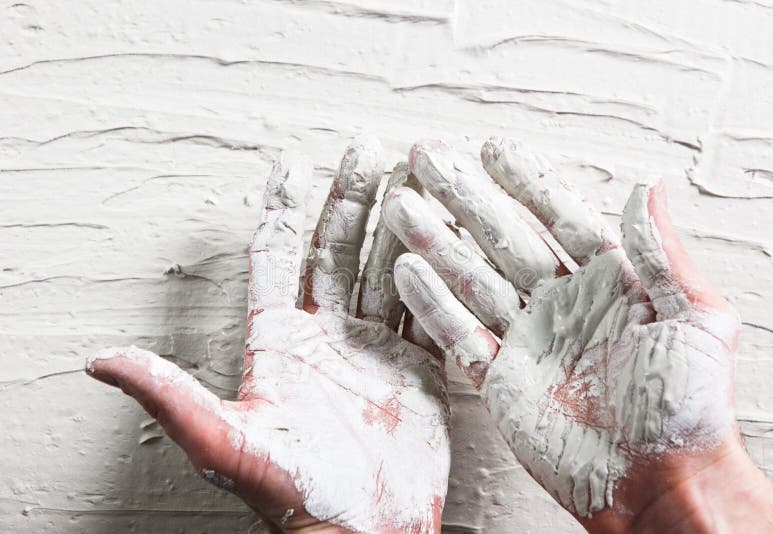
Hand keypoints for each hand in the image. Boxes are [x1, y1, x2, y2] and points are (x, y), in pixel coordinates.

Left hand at [86, 137, 449, 533]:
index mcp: (280, 342)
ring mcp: (373, 347)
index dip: (283, 208)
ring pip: (386, 268)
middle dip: (352, 196)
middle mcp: (328, 335)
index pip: (277, 257)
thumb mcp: (227, 442)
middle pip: (337, 249)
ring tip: (415, 177)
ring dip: (399, 224)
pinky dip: (437, 274)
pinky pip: (428, 308)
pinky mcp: (415, 365)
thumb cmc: (297, 494)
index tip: (291, 162)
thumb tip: (100, 361)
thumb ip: (170, 395)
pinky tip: (446, 239)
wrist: (365, 531)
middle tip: (369, 147)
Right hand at [383, 137, 772, 530]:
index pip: (558, 217)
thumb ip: (662, 254)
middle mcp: (562, 305)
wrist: (660, 484)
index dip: (525, 182)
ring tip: (401, 206)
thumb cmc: (688, 409)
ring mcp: (528, 341)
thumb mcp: (695, 320)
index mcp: (608, 283)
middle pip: (503, 239)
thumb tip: (647, 187)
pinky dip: (432, 306)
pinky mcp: (502, 380)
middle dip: (465, 198)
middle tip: (429, 160)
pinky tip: (407, 272)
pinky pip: (460, 335)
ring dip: (435, 242)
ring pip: (472, 279)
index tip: (491, 149)